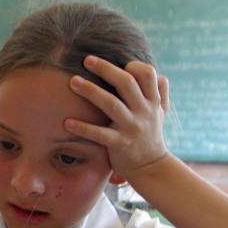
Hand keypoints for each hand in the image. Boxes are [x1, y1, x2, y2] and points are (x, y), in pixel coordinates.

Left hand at [65, 56, 169, 178]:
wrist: (151, 168)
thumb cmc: (151, 136)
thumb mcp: (161, 113)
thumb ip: (160, 93)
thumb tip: (158, 73)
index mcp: (152, 101)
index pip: (147, 74)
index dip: (133, 65)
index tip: (118, 63)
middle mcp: (143, 111)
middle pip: (126, 83)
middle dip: (106, 69)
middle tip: (86, 60)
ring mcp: (131, 127)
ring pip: (111, 104)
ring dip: (91, 91)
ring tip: (73, 81)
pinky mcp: (120, 144)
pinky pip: (99, 134)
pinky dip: (83, 128)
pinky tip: (67, 122)